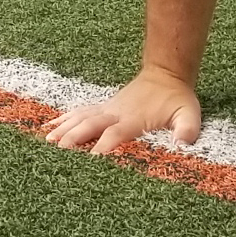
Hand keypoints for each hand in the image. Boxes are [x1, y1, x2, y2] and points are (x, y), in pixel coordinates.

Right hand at [41, 69, 201, 154]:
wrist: (166, 73)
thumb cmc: (177, 98)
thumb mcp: (189, 113)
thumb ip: (186, 128)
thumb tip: (183, 144)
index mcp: (134, 119)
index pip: (113, 135)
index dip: (101, 148)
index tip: (88, 163)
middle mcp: (115, 113)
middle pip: (89, 126)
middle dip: (73, 140)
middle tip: (57, 154)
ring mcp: (107, 109)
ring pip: (81, 118)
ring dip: (64, 129)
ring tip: (46, 142)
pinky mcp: (103, 108)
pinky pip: (80, 113)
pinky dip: (64, 120)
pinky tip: (49, 128)